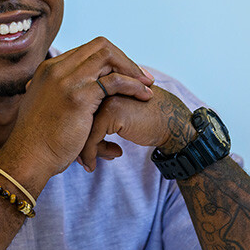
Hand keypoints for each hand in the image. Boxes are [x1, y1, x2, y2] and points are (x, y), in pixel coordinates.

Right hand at [0, 37, 154, 182]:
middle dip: (125, 59)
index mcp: (49, 69)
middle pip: (100, 46)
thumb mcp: (46, 108)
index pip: (86, 51)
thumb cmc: (39, 141)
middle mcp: (57, 69)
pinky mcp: (79, 96)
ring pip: (108, 56)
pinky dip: (133, 85)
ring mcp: (67, 80)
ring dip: (132, 69)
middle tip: (142, 77)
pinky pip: (114, 80)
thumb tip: (79, 101)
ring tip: (147, 85)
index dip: (111, 59)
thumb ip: (60, 97)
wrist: (28, 157)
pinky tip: (143, 96)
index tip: (126, 74)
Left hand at [77, 86, 195, 171]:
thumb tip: (78, 142)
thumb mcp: (119, 117)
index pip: (77, 110)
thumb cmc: (148, 121)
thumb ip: (99, 120)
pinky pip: (91, 137)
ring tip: (89, 164)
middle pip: (77, 118)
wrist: (172, 124)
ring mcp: (105, 98)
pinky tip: (96, 165)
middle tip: (80, 161)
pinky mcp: (111, 112)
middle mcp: (101, 87)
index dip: (77, 132)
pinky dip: (90, 154)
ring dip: (84, 151)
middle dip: (78, 142)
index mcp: (101, 84)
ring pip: (81, 128)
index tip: (79, 152)